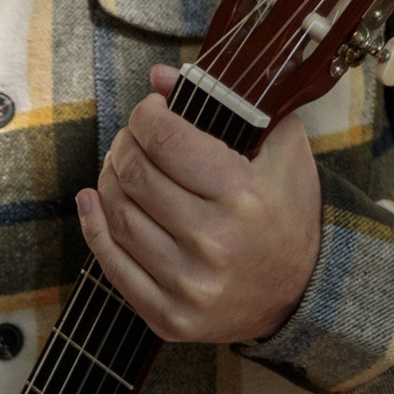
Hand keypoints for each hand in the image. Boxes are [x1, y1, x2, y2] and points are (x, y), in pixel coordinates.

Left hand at [77, 66, 322, 344]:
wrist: (301, 294)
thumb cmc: (287, 214)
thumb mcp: (280, 150)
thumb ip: (230, 103)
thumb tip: (159, 77)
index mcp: (241, 195)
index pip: (164, 138)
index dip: (146, 115)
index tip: (150, 112)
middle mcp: (212, 241)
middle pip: (135, 175)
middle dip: (124, 145)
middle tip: (131, 139)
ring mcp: (187, 284)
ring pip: (118, 215)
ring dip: (109, 181)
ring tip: (119, 167)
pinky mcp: (168, 316)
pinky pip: (111, 264)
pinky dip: (93, 225)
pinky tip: (93, 201)